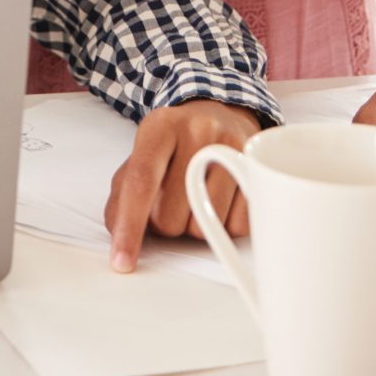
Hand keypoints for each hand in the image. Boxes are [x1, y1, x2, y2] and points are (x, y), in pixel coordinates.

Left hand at [102, 98, 259, 272]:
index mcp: (161, 127)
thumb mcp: (142, 155)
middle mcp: (198, 131)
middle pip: (170, 216)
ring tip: (198, 199)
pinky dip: (224, 226)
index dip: (129, 226)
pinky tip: (222, 201)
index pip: (141, 182)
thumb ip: (122, 194)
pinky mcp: (258, 169)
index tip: (122, 262)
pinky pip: (235, 227)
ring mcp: (232, 148)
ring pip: (204, 227)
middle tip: (173, 202)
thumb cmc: (176, 143)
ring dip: (195, 226)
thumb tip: (117, 232)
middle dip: (165, 223)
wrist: (222, 113)